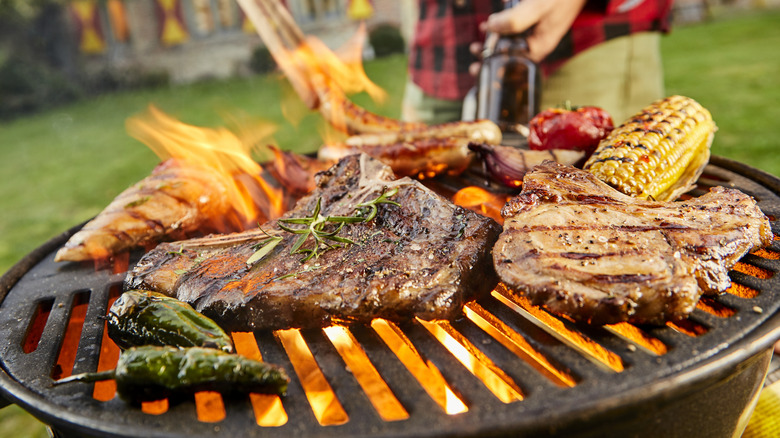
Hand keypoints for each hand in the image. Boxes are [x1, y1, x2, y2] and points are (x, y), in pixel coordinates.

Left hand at [469, 0, 586, 74]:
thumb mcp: (538, 8)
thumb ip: (515, 20)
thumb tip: (491, 27)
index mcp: (539, 47)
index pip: (512, 66)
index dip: (493, 67)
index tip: (477, 66)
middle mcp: (537, 43)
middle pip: (509, 55)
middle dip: (490, 54)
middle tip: (474, 49)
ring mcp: (537, 32)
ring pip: (511, 40)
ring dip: (495, 37)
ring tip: (482, 31)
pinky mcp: (536, 20)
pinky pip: (517, 27)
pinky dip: (504, 25)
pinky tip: (494, 20)